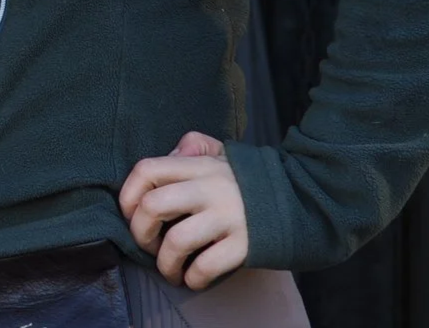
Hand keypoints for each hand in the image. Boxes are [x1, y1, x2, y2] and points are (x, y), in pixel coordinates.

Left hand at [118, 131, 248, 290]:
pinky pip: (206, 266)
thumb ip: (191, 149)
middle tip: (147, 245)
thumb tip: (169, 156)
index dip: (127, 194)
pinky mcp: (245, 244)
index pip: (147, 170)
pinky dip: (192, 278)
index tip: (129, 213)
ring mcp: (228, 217)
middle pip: (153, 206)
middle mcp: (210, 188)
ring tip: (169, 269)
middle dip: (140, 232)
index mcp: (199, 165)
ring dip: (164, 263)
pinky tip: (191, 279)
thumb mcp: (220, 155)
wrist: (300, 201)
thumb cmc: (248, 182)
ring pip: (177, 240)